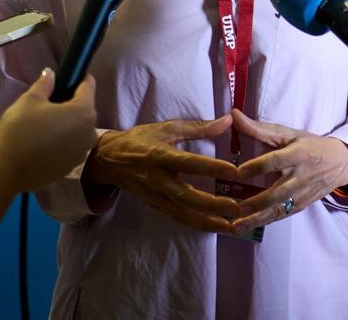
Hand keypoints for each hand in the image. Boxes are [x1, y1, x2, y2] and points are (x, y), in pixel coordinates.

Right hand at [0, 70, 99, 192]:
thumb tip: (51, 73)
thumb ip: (45, 84)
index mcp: (83, 112)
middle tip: (51, 103)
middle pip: (85, 110)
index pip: (88, 87)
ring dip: (68, 125)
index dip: (80, 78)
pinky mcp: (72, 167)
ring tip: (47, 124)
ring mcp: (82, 152)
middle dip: (71, 104)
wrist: (6, 168)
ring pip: (79, 130)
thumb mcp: (30, 100)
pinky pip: (71, 148)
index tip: (71, 76)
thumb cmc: (20, 129)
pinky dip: (63, 142)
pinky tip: (46, 143)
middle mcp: (90, 132)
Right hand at [83, 117, 240, 231]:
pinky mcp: (156, 206)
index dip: (211, 167)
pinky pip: (178, 218)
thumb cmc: (141, 139)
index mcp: (161, 156)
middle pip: (187, 197)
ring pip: (183, 213)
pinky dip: (196, 224)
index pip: (189, 164)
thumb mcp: (167, 128)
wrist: (109, 160)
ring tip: (232, 226)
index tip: (234, 171)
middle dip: (212, 205)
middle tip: (237, 208)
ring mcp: (156, 196)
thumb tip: (228, 120)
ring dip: (208, 222)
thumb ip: (199, 127)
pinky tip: (215, 227)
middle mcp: (158, 180)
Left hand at [228, 108, 347, 232]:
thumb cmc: (310, 145)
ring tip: (234, 227)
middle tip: (233, 207)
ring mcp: (301, 194)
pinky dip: (262, 223)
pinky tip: (244, 227)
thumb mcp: (288, 134)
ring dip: (255, 219)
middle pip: (277, 193)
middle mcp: (300, 177)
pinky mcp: (300, 206)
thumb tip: (234, 115)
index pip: (276, 161)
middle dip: (255, 202)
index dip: (257, 167)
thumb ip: (259, 128)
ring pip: (277, 210)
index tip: (237, 172)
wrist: (339, 163)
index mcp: (298, 154)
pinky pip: (280, 216)